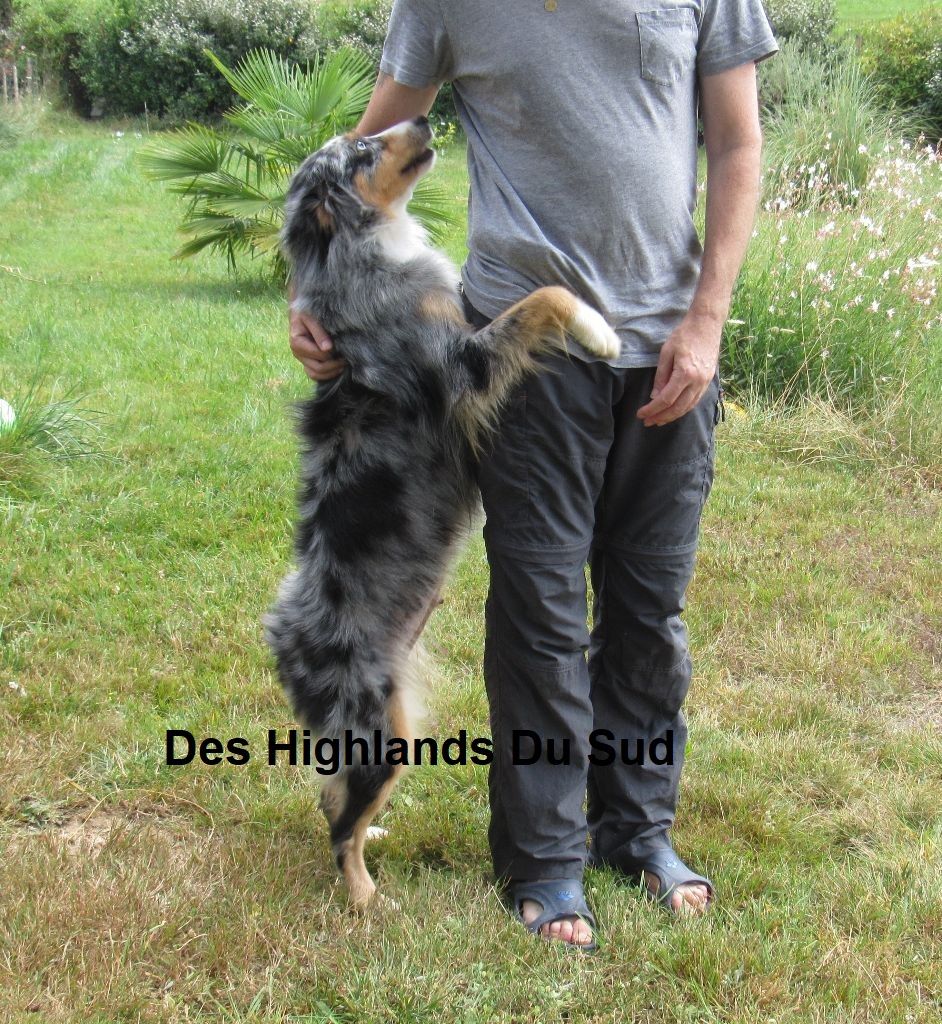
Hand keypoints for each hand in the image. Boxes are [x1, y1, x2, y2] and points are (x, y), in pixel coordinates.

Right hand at [289, 307, 344, 381]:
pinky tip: (338, 367)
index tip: (344, 348)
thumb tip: (328, 349)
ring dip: (332, 372)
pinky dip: (328, 374)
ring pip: (316, 375)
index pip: (318, 354)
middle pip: (318, 368)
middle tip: (347, 358)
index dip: (331, 353)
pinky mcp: (308, 363)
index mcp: (296, 342)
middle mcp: (297, 354)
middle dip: (334, 365)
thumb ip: (319, 332)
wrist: (303, 313)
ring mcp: (302, 360)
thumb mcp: (311, 317)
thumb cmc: (307, 312)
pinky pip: (316, 375)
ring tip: (344, 364)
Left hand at [636, 312, 721, 426]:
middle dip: (661, 417)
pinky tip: (673, 411)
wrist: (707, 324)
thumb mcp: (666, 353)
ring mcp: (705, 382)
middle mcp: (697, 381)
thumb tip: (654, 396)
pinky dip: (683, 409)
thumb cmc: (684, 335)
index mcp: (685, 374)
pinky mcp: (708, 381)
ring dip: (672, 416)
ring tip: (659, 420)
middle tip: (648, 422)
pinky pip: (695, 400)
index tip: (641, 414)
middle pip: (677, 408)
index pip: (666, 399)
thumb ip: (660, 377)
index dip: (652, 409)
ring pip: (688, 407)